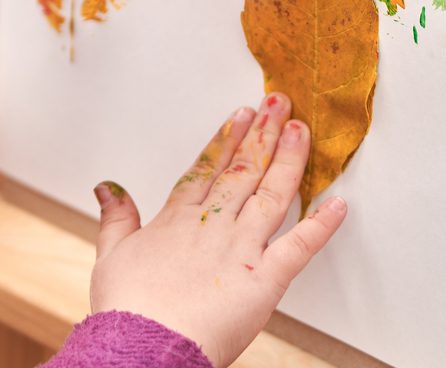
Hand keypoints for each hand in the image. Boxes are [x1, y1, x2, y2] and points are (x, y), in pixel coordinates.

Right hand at [89, 94, 346, 366]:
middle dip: (263, 133)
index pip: (207, 168)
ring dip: (289, 159)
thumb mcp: (111, 257)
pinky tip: (339, 204)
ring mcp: (242, 247)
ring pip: (271, 193)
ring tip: (301, 130)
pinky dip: (322, 225)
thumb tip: (107, 185)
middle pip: (242, 170)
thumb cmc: (127, 311)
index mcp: (178, 220)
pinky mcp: (266, 278)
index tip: (242, 113)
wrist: (144, 348)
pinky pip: (300, 246)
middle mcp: (214, 225)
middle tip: (279, 102)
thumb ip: (116, 217)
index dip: (227, 138)